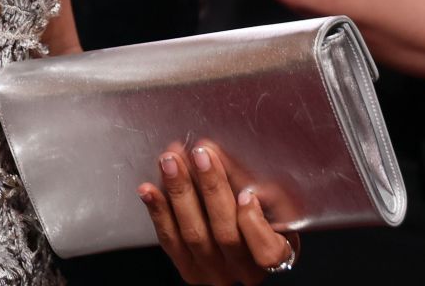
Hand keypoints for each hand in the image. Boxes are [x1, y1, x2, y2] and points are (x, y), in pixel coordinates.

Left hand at [141, 142, 295, 284]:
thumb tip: (218, 153)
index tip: (246, 194)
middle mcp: (243, 269)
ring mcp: (213, 271)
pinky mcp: (187, 268)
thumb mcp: (269, 201)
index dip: (255, 224)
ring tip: (171, 162)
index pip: (268, 251)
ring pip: (195, 235)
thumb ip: (251, 183)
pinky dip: (159, 211)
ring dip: (181, 192)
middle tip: (200, 155)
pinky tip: (149, 190)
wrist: (233, 243)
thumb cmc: (257, 215)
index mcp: (274, 255)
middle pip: (226, 234)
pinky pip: (170, 240)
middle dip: (211, 189)